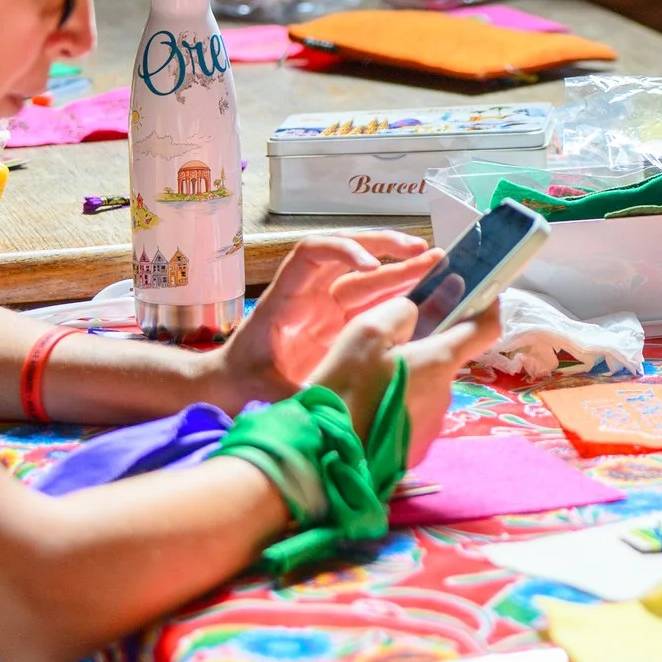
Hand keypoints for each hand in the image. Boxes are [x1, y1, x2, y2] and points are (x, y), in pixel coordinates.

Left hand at [216, 231, 438, 398]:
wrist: (224, 389)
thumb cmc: (238, 386)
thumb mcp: (265, 394)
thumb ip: (298, 399)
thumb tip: (335, 411)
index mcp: (285, 301)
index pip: (311, 255)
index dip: (342, 252)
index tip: (370, 267)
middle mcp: (308, 297)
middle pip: (349, 258)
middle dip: (386, 250)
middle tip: (424, 251)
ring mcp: (324, 310)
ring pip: (366, 278)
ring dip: (400, 268)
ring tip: (437, 262)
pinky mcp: (337, 326)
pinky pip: (370, 304)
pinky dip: (397, 295)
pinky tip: (425, 295)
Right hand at [306, 292, 502, 466]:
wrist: (324, 449)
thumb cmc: (347, 385)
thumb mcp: (366, 332)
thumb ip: (401, 312)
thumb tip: (417, 312)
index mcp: (439, 362)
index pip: (487, 329)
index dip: (486, 308)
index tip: (478, 297)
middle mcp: (445, 394)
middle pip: (446, 361)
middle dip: (426, 350)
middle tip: (387, 350)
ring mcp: (433, 425)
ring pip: (428, 389)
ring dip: (410, 381)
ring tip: (373, 386)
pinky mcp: (417, 448)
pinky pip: (415, 416)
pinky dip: (400, 407)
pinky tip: (372, 411)